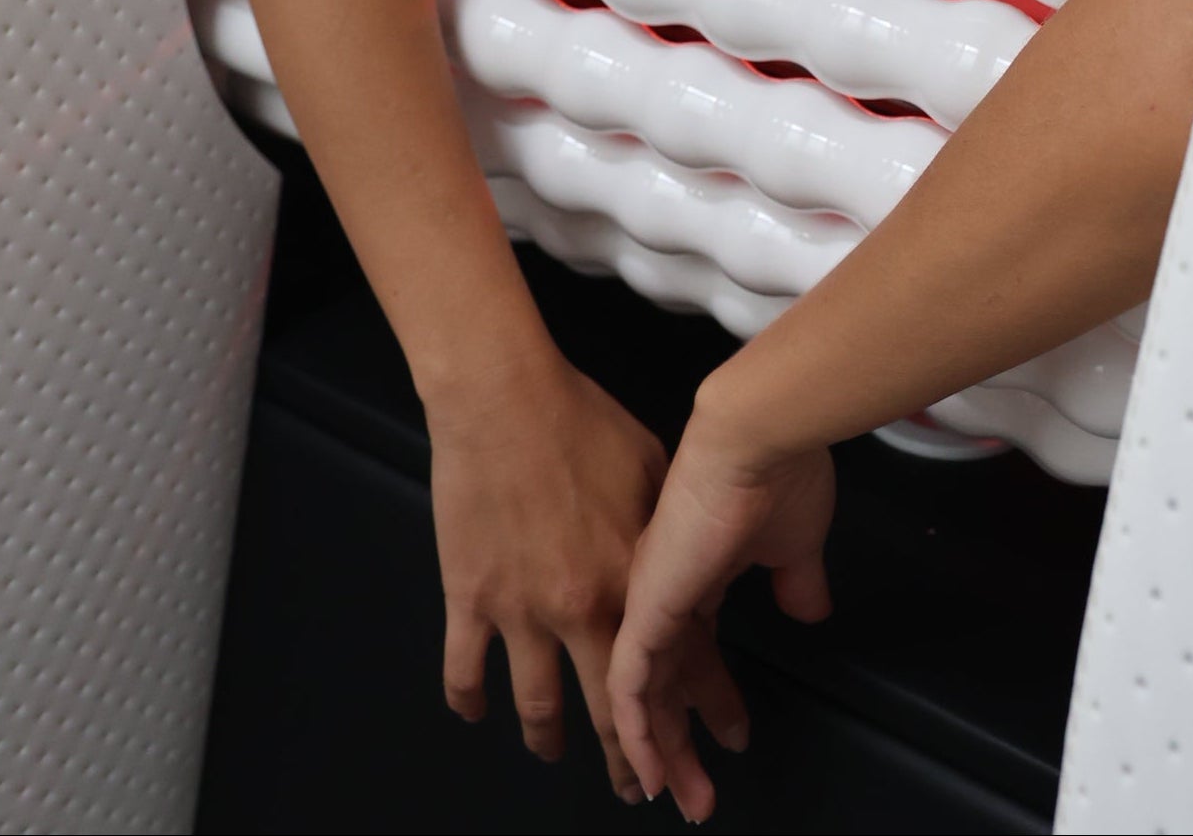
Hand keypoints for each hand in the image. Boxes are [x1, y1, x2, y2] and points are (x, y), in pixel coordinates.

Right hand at [424, 353, 666, 803]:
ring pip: (540, 707)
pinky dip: (471, 701)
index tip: (725, 745)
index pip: (685, 663)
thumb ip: (667, 530)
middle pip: (616, 707)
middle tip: (652, 793)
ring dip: (555, 742)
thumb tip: (693, 558)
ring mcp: (521, 610)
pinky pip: (467, 671)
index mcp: (634, 576)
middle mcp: (581, 607)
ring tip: (562, 757)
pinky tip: (478, 715)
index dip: (709, 711)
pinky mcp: (470, 598)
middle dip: (640, 762)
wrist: (506, 398)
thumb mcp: (653, 469)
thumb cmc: (581, 420)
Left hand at [609, 408, 835, 820]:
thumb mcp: (796, 541)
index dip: (703, 695)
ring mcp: (651, 597)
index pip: (690, 647)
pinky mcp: (647, 606)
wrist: (757, 434)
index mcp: (695, 565)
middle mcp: (664, 584)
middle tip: (695, 791)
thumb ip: (796, 579)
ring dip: (663, 751)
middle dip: (679, 741)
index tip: (721, 733)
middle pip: (663, 679)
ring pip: (642, 692)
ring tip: (681, 797)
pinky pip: (629, 684)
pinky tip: (648, 770)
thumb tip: (808, 608)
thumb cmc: (778, 469)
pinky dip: (637, 733)